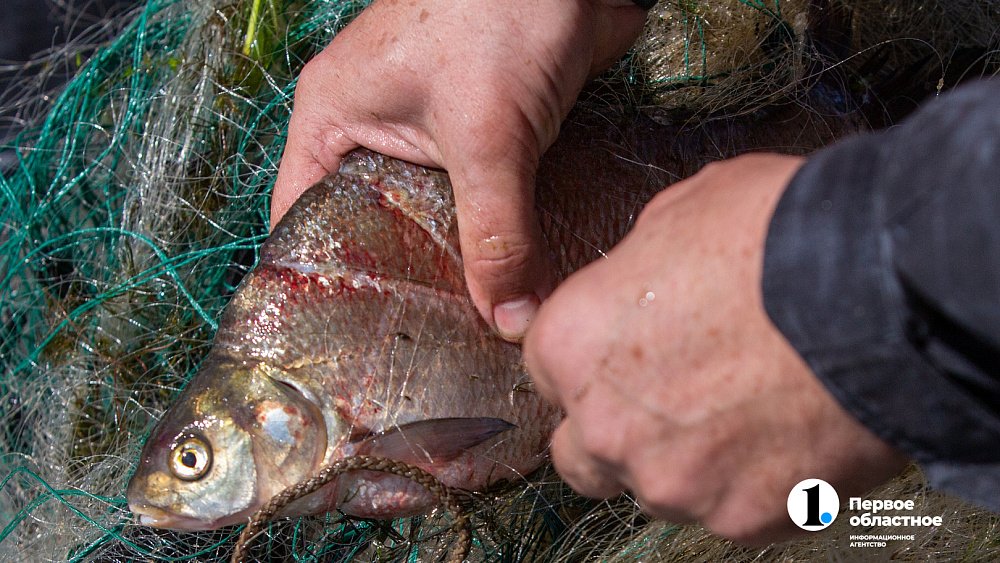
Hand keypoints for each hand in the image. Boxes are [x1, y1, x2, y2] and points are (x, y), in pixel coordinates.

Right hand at [271, 0, 646, 340]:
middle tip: (424, 348)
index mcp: (333, 118)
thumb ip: (497, 231)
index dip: (322, 277)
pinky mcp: (480, 138)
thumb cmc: (499, 14)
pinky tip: (510, 282)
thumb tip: (507, 320)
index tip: (350, 341)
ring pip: (429, 220)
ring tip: (467, 333)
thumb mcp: (487, 135)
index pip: (302, 216)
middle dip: (401, 283)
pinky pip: (476, 203)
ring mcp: (428, 135)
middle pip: (372, 228)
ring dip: (454, 265)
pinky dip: (492, 238)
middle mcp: (372, 129)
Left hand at [523, 154, 908, 543]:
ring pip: (656, 486)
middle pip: (582, 450)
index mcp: (573, 344)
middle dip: (616, 428)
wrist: (882, 290)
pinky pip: (729, 507)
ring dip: (684, 458)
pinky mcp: (742, 518)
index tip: (622, 358)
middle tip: (673, 398)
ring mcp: (673, 481)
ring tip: (745, 411)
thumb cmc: (776, 235)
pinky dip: (750, 481)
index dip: (588, 364)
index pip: (547, 373)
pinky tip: (785, 435)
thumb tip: (641, 282)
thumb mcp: (678, 214)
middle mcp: (605, 425)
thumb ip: (634, 268)